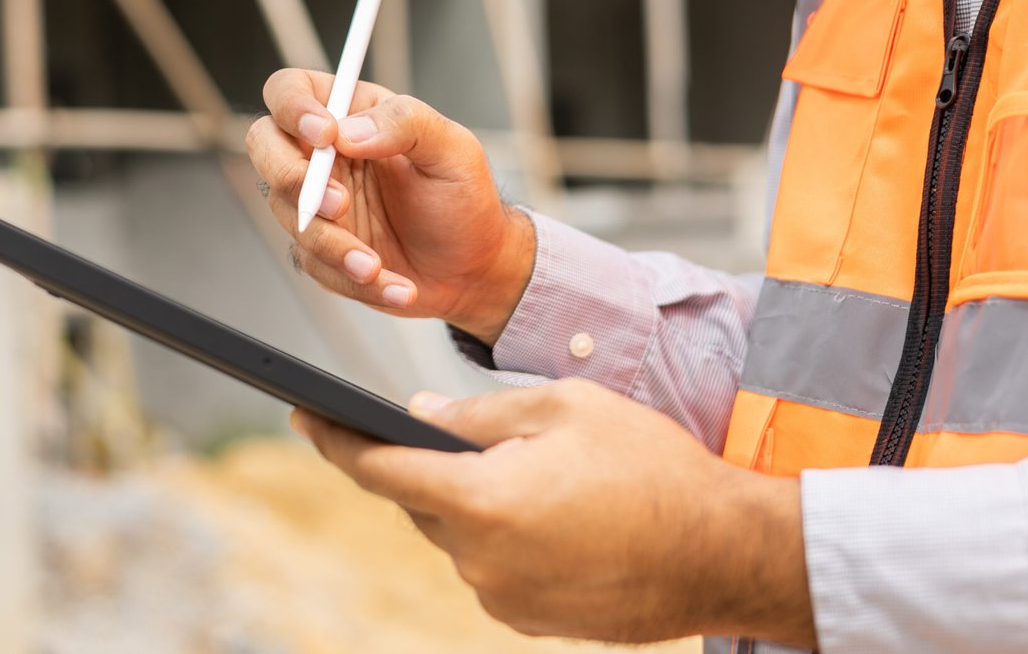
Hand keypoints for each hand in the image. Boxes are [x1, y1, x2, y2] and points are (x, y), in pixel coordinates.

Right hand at [246, 68, 534, 343]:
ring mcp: (315, 204)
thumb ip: (405, 124)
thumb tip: (349, 132)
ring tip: (376, 264)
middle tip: (337, 204)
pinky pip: (316, 265)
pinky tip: (396, 286)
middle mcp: (323, 155)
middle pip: (264, 146)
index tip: (325, 135)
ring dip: (331, 244)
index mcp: (350, 113)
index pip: (291, 90)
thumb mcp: (452, 149)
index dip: (292, 107)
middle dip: (291, 178)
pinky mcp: (320, 251)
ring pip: (288, 215)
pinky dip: (354, 281)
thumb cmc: (463, 197)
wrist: (474, 266)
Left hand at [292, 380, 815, 646]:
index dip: (335, 440)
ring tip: (547, 476)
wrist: (725, 552)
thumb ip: (480, 412)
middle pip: (424, 503)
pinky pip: (495, 567)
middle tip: (488, 436)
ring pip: (461, 535)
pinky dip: (508, 536)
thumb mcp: (564, 407)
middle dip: (438, 466)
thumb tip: (420, 417)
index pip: (380, 470)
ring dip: (481, 502)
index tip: (302, 416)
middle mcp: (479, 561)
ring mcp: (505, 600)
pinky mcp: (532, 621)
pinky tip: (560, 516)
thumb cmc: (652, 468)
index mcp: (479, 501)